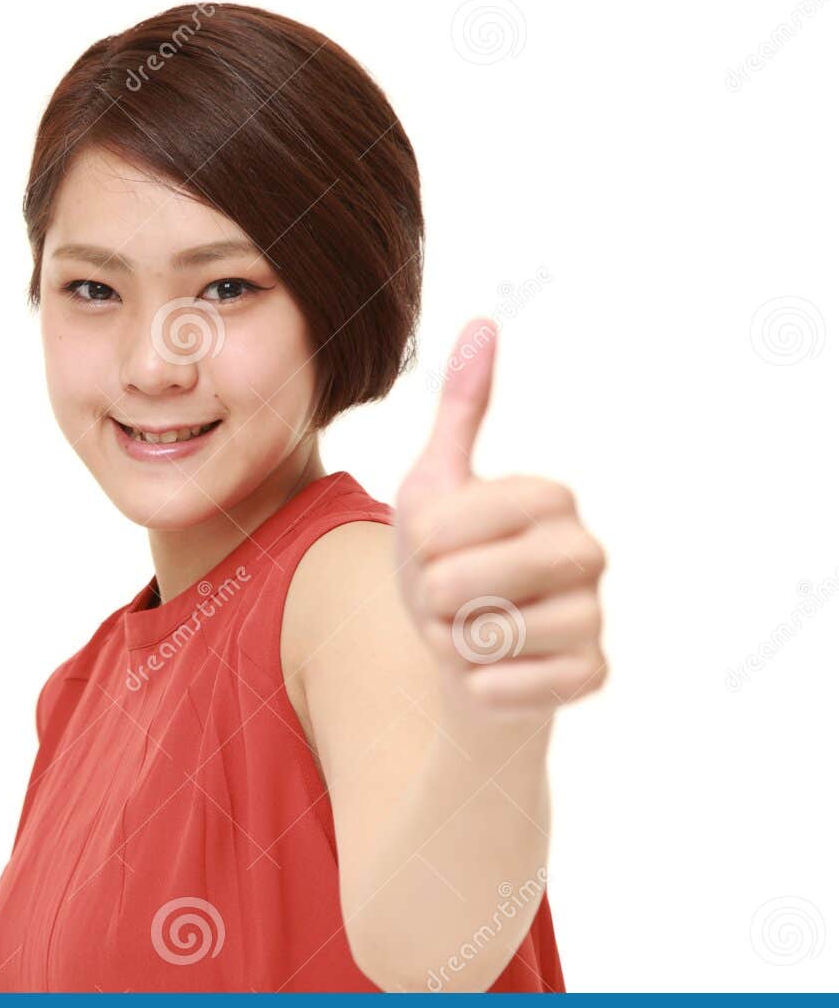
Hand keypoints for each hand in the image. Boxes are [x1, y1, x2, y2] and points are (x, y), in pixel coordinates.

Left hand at [394, 318, 607, 722]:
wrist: (467, 654)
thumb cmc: (446, 562)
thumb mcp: (435, 484)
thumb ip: (459, 411)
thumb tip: (482, 321)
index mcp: (550, 496)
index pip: (435, 525)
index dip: (414, 546)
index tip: (431, 548)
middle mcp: (587, 550)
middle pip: (457, 581)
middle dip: (428, 596)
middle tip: (447, 595)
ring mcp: (594, 616)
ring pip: (479, 636)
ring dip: (449, 640)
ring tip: (470, 628)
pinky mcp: (589, 675)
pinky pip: (499, 686)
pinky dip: (473, 683)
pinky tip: (489, 670)